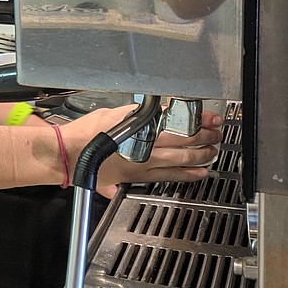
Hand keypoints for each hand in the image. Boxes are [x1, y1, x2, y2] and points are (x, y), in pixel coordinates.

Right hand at [59, 106, 222, 197]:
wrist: (70, 156)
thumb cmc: (86, 134)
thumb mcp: (115, 113)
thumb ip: (139, 113)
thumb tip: (159, 110)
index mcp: (140, 127)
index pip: (178, 121)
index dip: (199, 120)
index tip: (211, 118)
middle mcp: (145, 146)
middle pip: (186, 141)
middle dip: (206, 136)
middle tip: (218, 133)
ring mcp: (144, 164)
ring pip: (182, 160)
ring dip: (202, 155)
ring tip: (213, 151)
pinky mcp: (139, 176)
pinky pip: (170, 177)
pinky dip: (188, 175)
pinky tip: (200, 173)